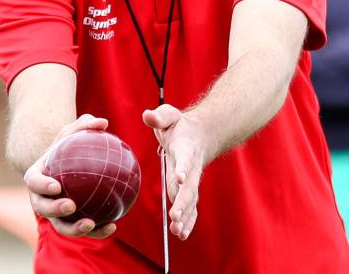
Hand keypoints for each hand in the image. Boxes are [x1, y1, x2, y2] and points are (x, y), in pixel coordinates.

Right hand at [23, 114, 117, 238]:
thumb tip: (103, 123)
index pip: (34, 182)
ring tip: (90, 223)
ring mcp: (54, 214)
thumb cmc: (67, 148)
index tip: (56, 185)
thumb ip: (84, 126)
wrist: (65, 169)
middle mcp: (41, 199)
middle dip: (55, 210)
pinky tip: (112, 227)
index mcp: (36, 178)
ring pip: (61, 226)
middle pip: (43, 208)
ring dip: (74, 228)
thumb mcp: (72, 134)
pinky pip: (82, 229)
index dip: (42, 185)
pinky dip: (96, 231)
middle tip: (71, 205)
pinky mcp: (70, 223)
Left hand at [142, 104, 206, 240]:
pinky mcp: (188, 189)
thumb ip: (159, 116)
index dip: (183, 168)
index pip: (185, 160)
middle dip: (183, 203)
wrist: (201, 135)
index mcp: (186, 149)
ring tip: (178, 232)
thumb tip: (147, 115)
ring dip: (185, 217)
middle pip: (189, 187)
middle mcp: (191, 168)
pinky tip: (182, 234)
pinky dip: (188, 221)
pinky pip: (190, 207)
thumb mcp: (169, 115)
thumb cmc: (180, 125)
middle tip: (175, 216)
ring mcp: (191, 181)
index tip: (181, 178)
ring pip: (190, 201)